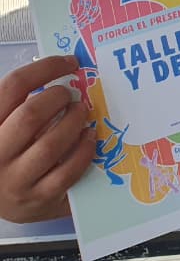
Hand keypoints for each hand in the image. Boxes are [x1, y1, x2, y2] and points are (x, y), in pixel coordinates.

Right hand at [0, 56, 94, 222]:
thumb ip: (24, 103)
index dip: (45, 68)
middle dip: (59, 98)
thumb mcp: (7, 125)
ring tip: (82, 112)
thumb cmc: (8, 153)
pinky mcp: (38, 199)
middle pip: (31, 114)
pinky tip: (89, 138)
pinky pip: (67, 172)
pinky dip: (84, 150)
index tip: (69, 62)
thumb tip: (65, 71)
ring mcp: (16, 179)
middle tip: (71, 95)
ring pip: (51, 144)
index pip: (13, 86)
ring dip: (75, 122)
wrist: (1, 197)